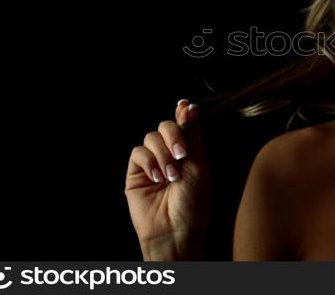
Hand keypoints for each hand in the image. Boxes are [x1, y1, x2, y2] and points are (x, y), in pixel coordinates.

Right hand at [125, 99, 211, 259]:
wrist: (176, 228)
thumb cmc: (193, 201)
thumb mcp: (199, 164)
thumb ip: (192, 135)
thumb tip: (190, 107)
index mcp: (188, 151)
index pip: (184, 124)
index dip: (184, 113)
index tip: (186, 106)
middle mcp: (170, 154)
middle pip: (165, 125)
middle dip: (173, 134)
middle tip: (182, 153)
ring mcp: (152, 162)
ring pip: (151, 137)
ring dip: (162, 153)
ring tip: (171, 175)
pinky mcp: (136, 173)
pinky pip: (138, 153)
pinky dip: (149, 161)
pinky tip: (157, 177)